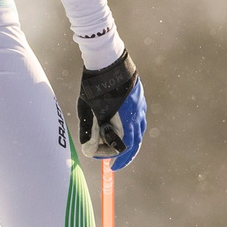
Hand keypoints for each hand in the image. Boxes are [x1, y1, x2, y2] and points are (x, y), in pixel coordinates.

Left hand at [76, 52, 147, 170]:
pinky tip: (124, 126)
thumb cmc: (94, 87)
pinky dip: (132, 126)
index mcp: (125, 121)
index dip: (116, 158)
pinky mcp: (139, 97)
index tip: (110, 165)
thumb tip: (88, 150)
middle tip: (117, 162)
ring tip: (120, 146)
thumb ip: (89, 131)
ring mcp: (140, 105)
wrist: (107, 61)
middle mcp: (136, 115)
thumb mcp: (87, 111)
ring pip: (139, 129)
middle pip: (135, 142)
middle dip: (125, 154)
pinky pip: (139, 117)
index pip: (124, 148)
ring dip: (130, 140)